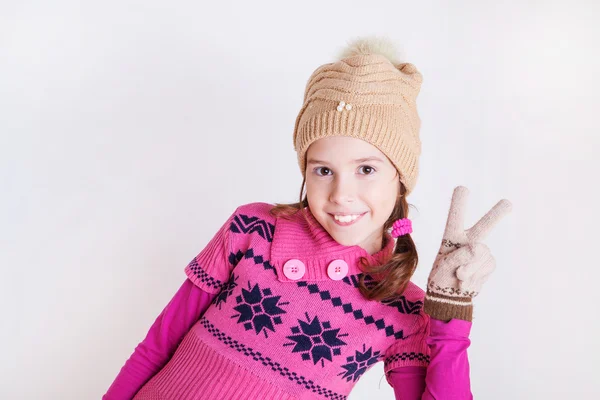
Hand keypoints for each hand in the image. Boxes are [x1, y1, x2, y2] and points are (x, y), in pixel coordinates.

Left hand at [423, 186, 511, 321]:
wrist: (450, 296)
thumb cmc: (442, 279)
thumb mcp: (444, 267)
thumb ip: (459, 256)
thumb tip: (477, 248)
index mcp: (451, 237)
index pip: (455, 218)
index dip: (459, 204)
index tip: (463, 188)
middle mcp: (468, 241)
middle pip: (485, 225)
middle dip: (497, 214)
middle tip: (508, 203)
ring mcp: (480, 252)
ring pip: (481, 254)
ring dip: (469, 268)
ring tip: (459, 277)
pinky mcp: (488, 263)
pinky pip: (486, 266)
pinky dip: (476, 275)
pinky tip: (468, 280)